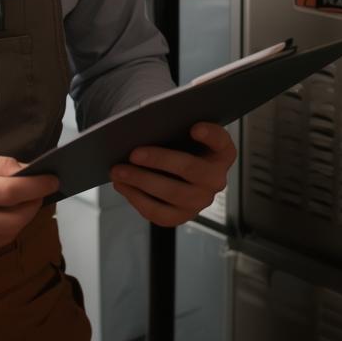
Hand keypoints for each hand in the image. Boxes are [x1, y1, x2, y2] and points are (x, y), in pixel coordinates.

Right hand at [0, 148, 58, 259]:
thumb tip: (25, 171)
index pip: (9, 193)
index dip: (36, 187)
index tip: (52, 180)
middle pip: (12, 220)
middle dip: (32, 206)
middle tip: (37, 192)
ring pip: (4, 236)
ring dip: (20, 220)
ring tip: (22, 203)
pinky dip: (3, 232)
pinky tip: (2, 217)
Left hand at [110, 123, 235, 226]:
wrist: (176, 172)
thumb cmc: (179, 146)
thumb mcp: (182, 134)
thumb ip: (174, 128)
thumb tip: (146, 125)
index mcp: (222, 153)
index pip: (221, 141)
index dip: (210, 135)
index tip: (194, 128)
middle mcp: (217, 179)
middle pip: (190, 169)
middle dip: (159, 160)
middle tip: (133, 154)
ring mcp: (202, 201)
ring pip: (172, 193)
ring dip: (141, 181)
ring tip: (118, 171)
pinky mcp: (183, 217)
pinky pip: (159, 213)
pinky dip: (137, 199)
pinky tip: (123, 186)